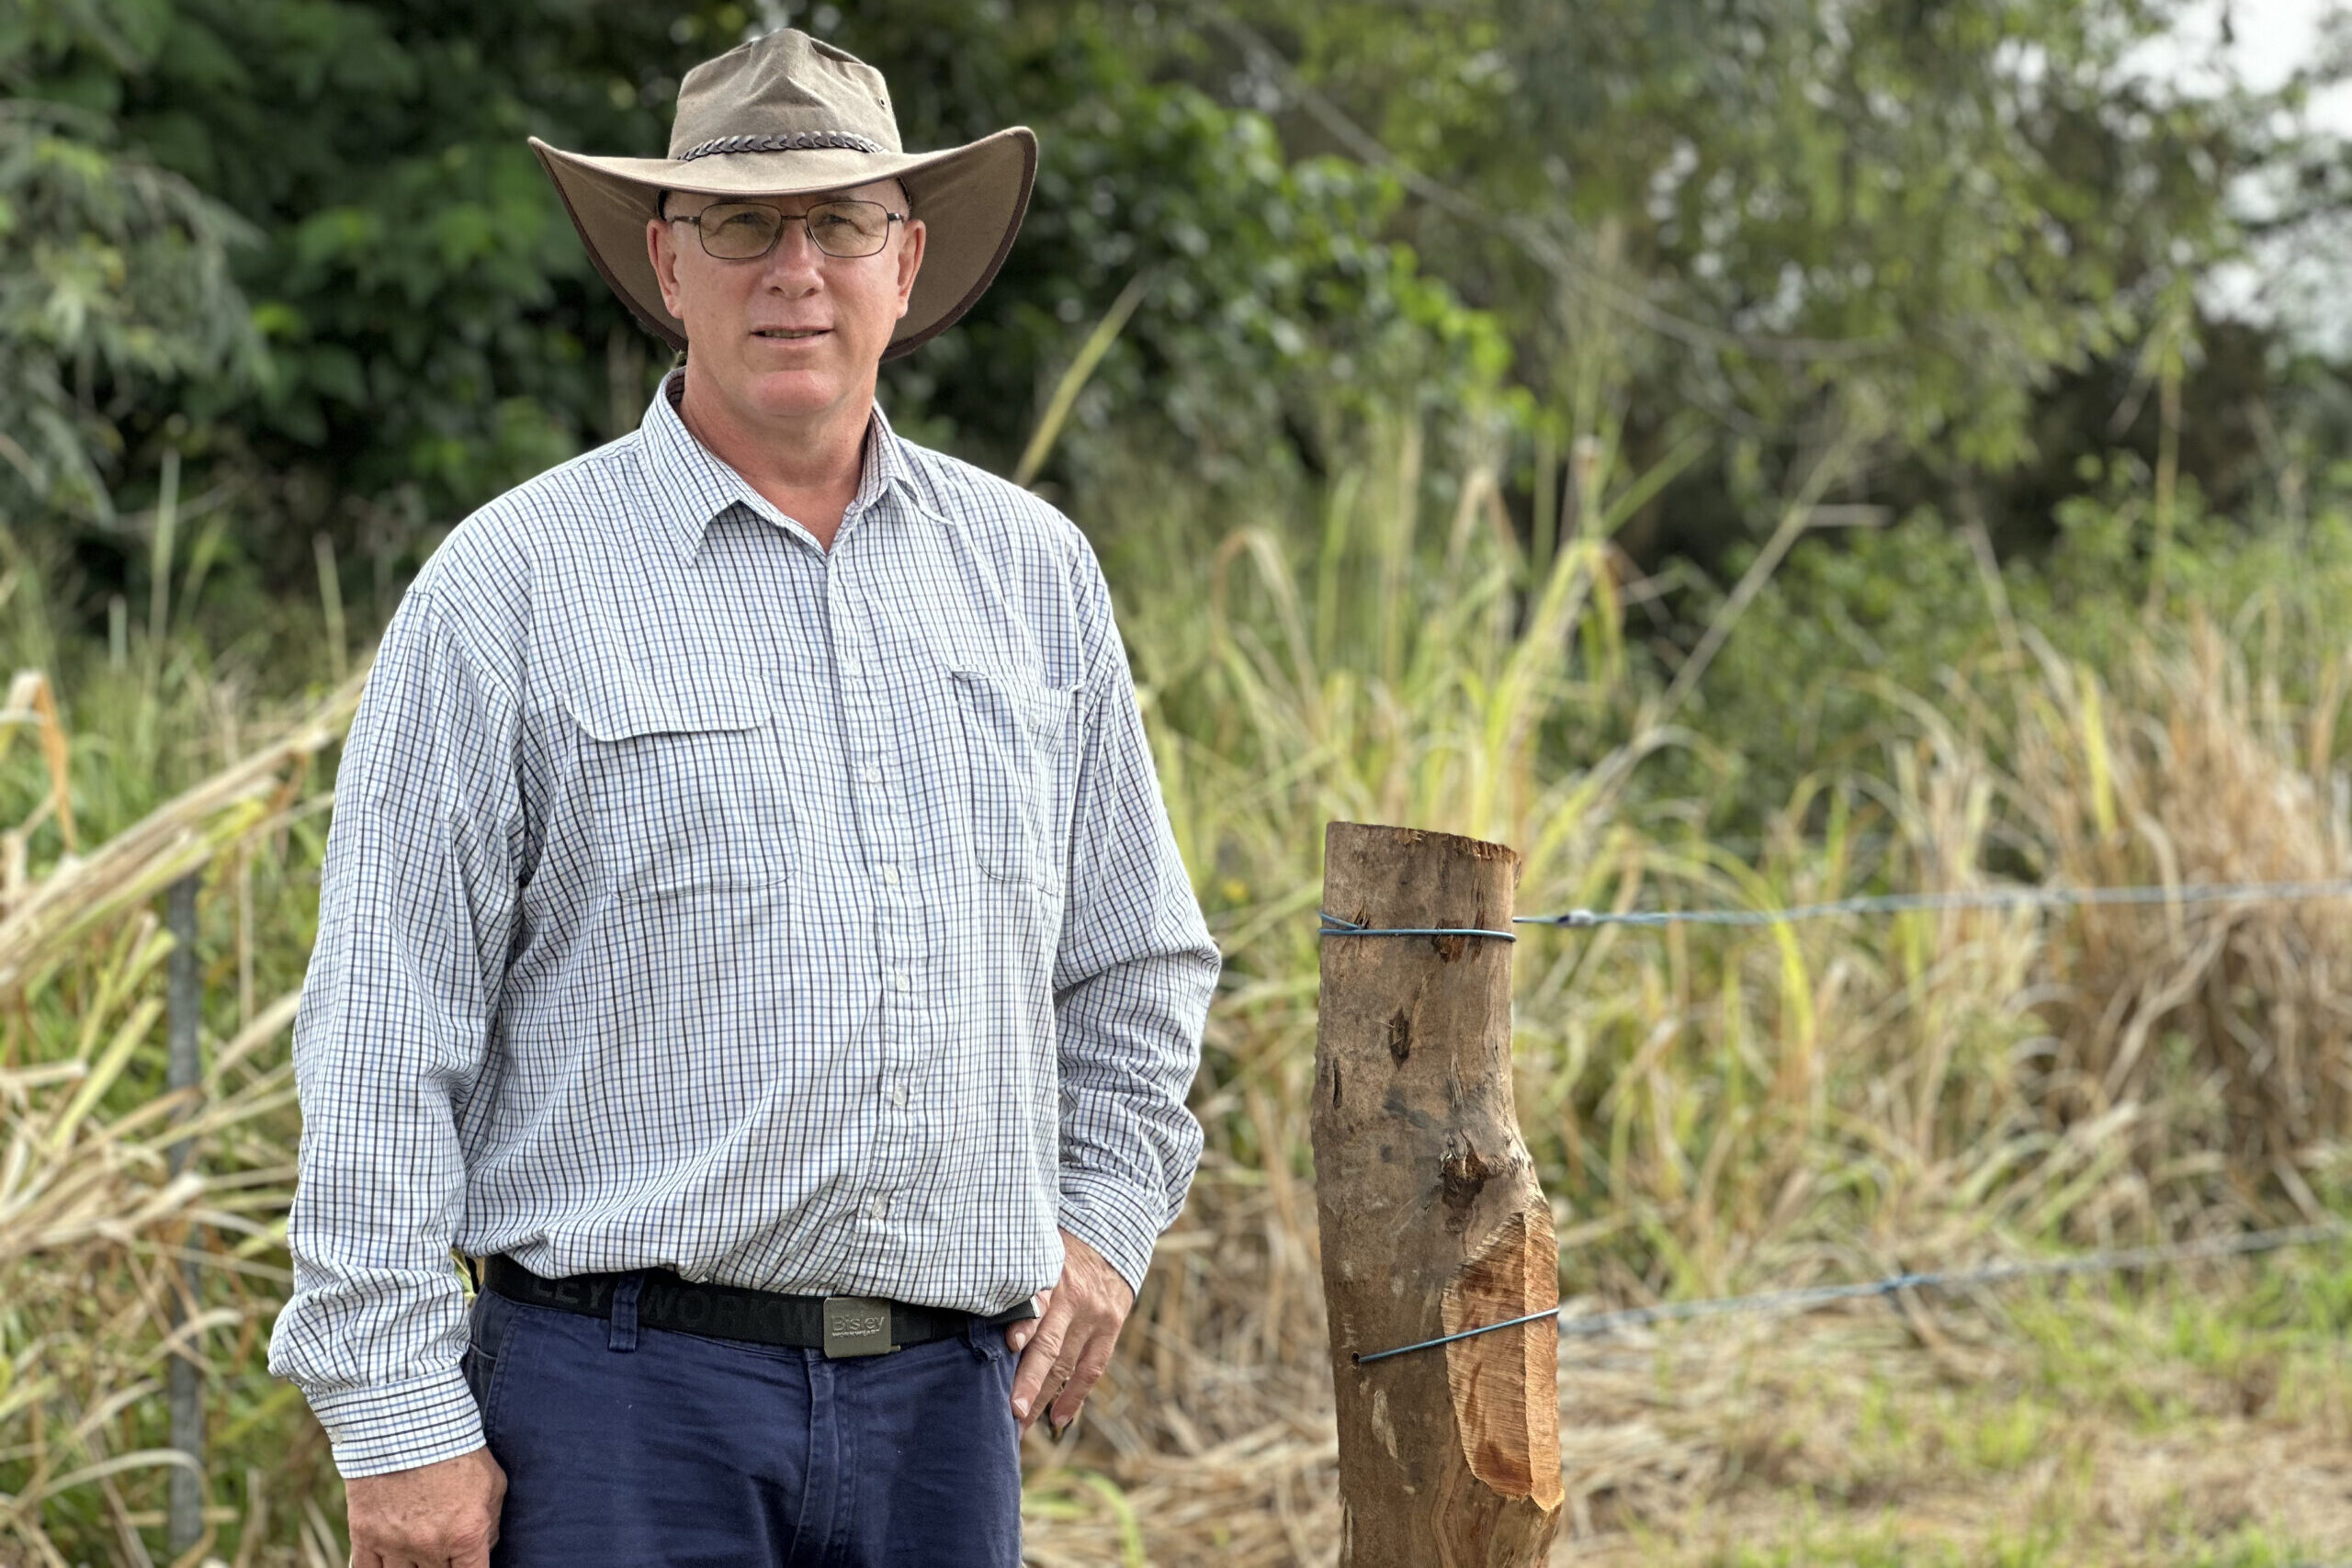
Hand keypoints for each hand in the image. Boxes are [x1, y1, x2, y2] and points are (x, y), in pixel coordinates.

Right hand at [345, 1445, 506, 1567]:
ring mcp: (394, 1544)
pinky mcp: (365, 1535)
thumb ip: (490, 1523)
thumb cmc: (456, 1448)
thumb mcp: (491, 1481)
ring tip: (419, 1553)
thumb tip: (483, 1548)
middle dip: (443, 1567)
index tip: (468, 1566)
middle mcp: (430, 1546)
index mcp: (466, 1534)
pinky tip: (389, 1564)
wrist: (405, 1421)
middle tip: (443, 1550)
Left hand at [1006, 1229, 1133, 1437]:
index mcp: (1051, 1277)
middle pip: (1050, 1345)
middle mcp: (1074, 1299)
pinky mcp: (1110, 1327)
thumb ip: (1015, 1276)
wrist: (1112, 1236)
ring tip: (1021, 1427)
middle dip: (1029, 1381)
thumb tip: (969, 1297)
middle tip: (1011, 1411)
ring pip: (1067, 1364)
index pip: (1039, 1302)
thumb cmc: (1058, 1248)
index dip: (1025, 1324)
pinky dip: (1075, 1395)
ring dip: (1044, 1398)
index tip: (1011, 1345)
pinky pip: (1093, 1368)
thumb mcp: (1037, 1250)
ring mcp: (1094, 1316)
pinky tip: (1058, 1418)